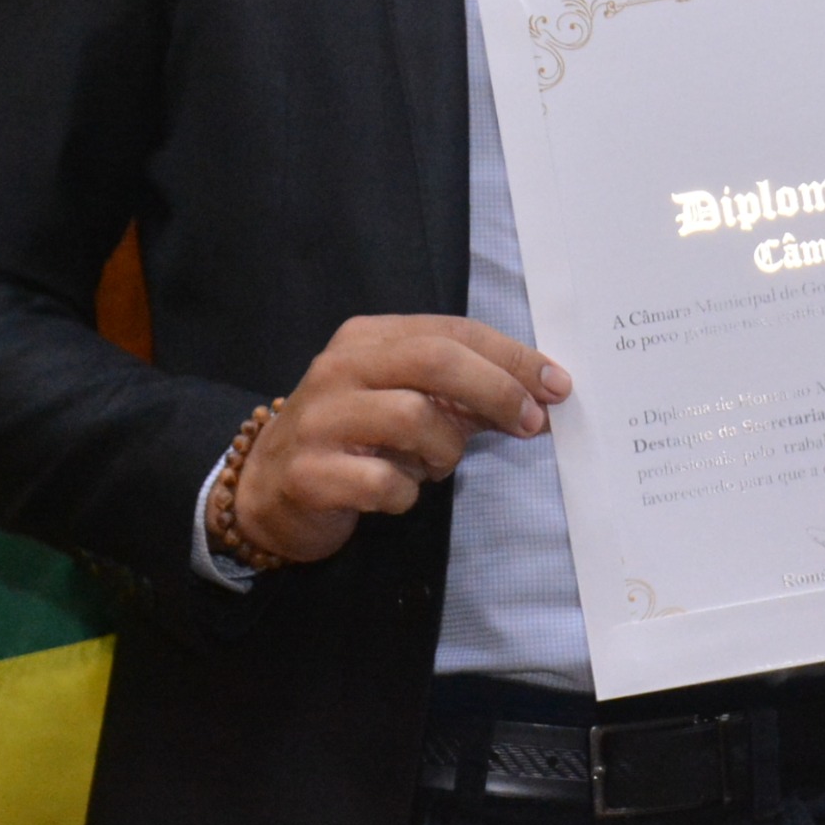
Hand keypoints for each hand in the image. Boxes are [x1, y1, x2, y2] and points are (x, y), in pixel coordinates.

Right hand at [225, 315, 571, 566]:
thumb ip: (467, 396)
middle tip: (532, 422)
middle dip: (496, 390)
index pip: (453, 332)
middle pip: (435, 360)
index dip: (512, 357)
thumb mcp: (409, 404)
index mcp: (368, 340)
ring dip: (443, 451)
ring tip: (432, 466)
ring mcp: (320, 419)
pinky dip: (406, 492)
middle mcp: (340, 368)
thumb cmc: (354, 440)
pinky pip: (384, 482)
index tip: (557, 385)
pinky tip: (397, 493)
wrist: (267, 488)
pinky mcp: (310, 472)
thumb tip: (541, 396)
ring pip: (412, 418)